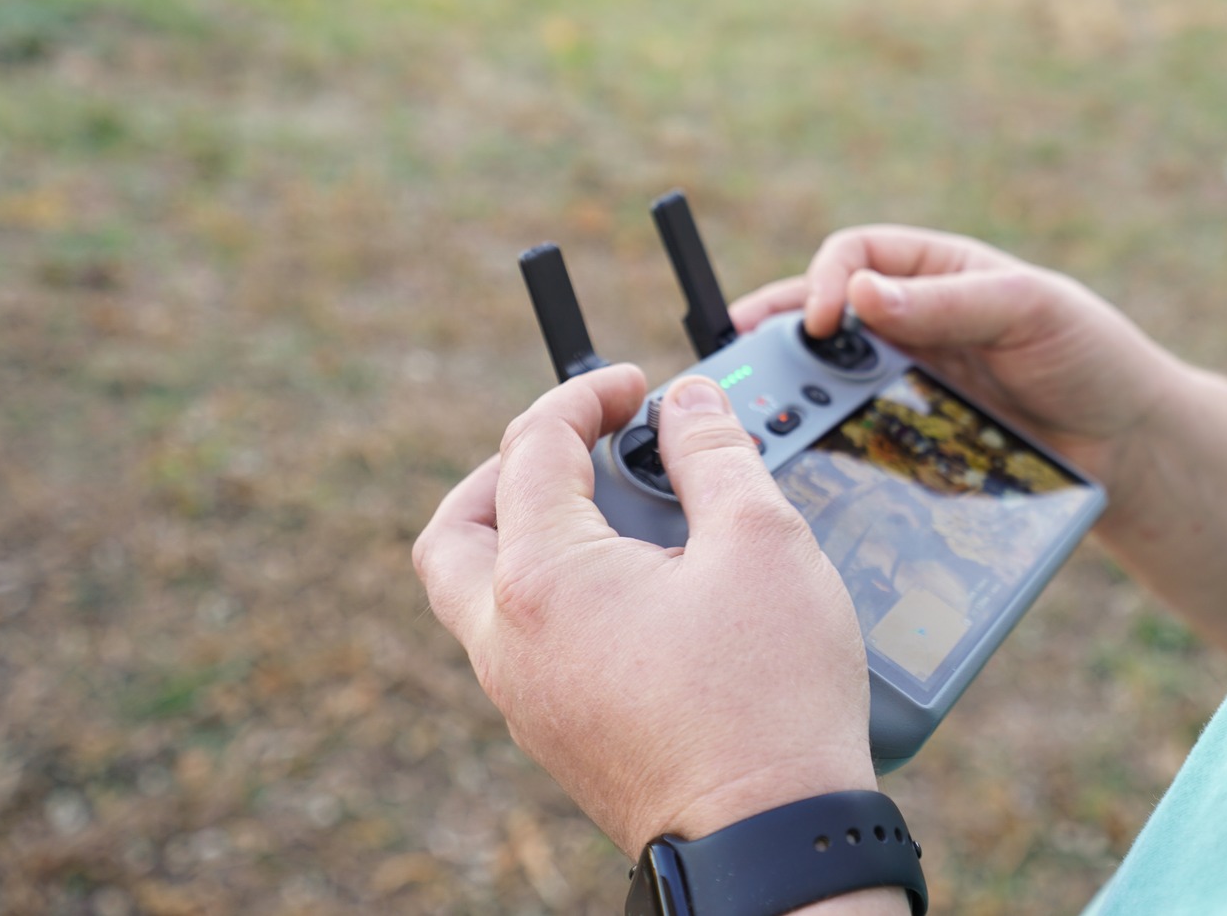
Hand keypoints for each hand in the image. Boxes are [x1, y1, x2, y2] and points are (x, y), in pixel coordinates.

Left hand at [412, 366, 877, 853]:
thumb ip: (717, 455)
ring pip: (481, 594)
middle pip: (456, 530)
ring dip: (527, 534)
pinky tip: (635, 590)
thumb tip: (689, 403)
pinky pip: (523, 642)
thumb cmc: (767, 697)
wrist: (770, 838)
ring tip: (612, 512)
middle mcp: (509, 641)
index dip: (585, 397)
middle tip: (575, 445)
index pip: (533, 449)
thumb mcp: (761, 541)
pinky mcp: (557, 736)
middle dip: (506, 468)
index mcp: (543, 580)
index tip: (638, 388)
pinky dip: (556, 592)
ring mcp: (525, 698)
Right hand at [729, 225, 1187, 494]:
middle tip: (738, 372)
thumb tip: (862, 293)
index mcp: (935, 273)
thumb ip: (951, 302)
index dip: (825, 281)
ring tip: (765, 424)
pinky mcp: (912, 443)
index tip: (822, 323)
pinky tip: (807, 468)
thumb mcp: (1030, 309)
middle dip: (778, 343)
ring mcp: (907, 387)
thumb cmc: (1090, 356)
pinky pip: (855, 442)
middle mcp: (911, 325)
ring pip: (829, 387)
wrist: (1131, 450)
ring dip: (795, 401)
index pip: (854, 255)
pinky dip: (827, 451)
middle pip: (822, 325)